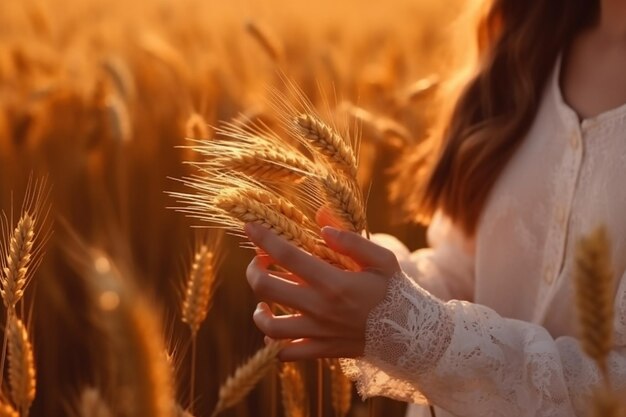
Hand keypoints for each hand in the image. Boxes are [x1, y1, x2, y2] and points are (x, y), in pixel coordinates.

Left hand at [244, 222, 399, 360]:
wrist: (411, 336)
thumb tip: (321, 225)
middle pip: (265, 288)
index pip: (286, 255)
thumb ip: (351, 240)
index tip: (250, 226)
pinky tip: (277, 326)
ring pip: (268, 325)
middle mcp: (320, 308)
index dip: (263, 238)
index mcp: (334, 282)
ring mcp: (318, 332)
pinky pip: (286, 352)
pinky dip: (274, 342)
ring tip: (263, 298)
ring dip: (258, 310)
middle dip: (254, 269)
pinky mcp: (320, 350)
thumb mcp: (382, 259)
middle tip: (261, 260)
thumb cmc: (396, 292)